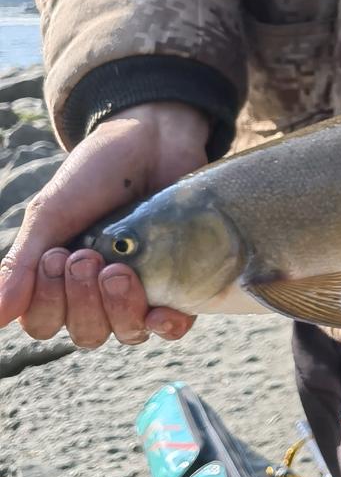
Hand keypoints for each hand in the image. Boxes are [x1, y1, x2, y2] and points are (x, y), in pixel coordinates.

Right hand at [0, 102, 209, 346]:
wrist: (151, 141)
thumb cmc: (94, 176)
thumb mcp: (50, 215)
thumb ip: (21, 265)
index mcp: (61, 280)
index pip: (45, 323)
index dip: (47, 302)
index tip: (55, 256)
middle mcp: (100, 294)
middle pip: (87, 334)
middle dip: (82, 301)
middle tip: (87, 255)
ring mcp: (143, 290)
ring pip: (127, 332)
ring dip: (118, 308)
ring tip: (118, 269)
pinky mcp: (182, 283)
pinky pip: (174, 326)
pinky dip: (165, 325)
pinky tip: (161, 313)